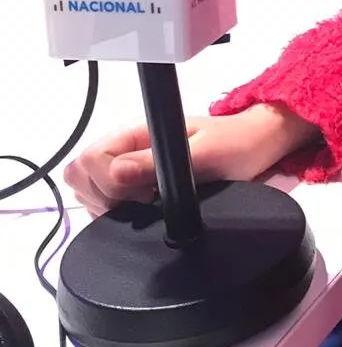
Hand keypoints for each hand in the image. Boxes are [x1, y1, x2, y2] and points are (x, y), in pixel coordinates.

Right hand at [64, 103, 320, 213]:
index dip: (106, 182)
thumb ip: (157, 165)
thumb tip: (115, 174)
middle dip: (103, 197)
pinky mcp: (138, 185)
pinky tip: (148, 212)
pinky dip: (119, 212)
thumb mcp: (201, 155)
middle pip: (81, 175)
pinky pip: (108, 202)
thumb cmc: (233, 145)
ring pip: (90, 191)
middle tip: (141, 202)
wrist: (255, 149)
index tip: (137, 194)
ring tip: (147, 206)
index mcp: (137, 133)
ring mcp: (130, 167)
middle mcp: (128, 149)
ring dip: (111, 206)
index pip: (89, 159)